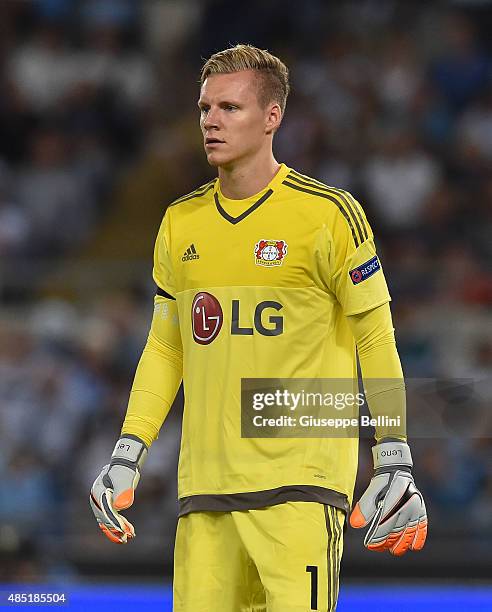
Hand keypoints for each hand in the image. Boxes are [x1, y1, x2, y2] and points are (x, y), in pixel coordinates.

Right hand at [90, 435, 147, 543]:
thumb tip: (122, 506)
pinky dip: (119, 524)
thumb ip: (123, 491)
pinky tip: (128, 531)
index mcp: (98, 492)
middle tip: (127, 538)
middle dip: (116, 528)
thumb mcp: (124, 478)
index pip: (106, 511)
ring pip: (108, 519)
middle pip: (105, 517)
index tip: (123, 530)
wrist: (124, 464)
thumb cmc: (124, 470)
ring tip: (129, 537)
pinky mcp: (108, 504)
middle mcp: (97, 499)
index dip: (114, 522)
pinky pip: (111, 517)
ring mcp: (101, 503)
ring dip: (118, 529)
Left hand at [350, 440, 427, 555]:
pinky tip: (413, 547)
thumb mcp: (371, 490)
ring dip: (401, 543)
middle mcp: (408, 501)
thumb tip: (355, 524)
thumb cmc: (382, 482)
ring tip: (392, 551)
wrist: (396, 470)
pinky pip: (422, 526)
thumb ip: (364, 507)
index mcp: (395, 494)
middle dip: (386, 541)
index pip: (385, 519)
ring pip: (410, 530)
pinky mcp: (421, 510)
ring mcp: (417, 506)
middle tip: (376, 548)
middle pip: (397, 527)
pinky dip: (418, 537)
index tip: (369, 544)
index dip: (377, 534)